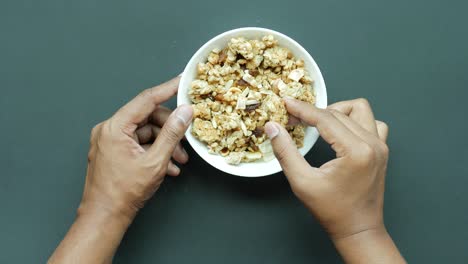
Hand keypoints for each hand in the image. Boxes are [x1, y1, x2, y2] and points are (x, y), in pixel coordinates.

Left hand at [80, 77, 192, 220]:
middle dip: (170, 129)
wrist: (105, 216)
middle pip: (147, 117)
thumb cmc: (123, 192)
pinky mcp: (113, 151)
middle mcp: (109, 130)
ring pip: (145, 132)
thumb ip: (172, 133)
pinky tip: (167, 166)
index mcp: (114, 127)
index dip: (167, 89)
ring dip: (164, 144)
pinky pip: (138, 143)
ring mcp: (110, 141)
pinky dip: (154, 151)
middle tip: (186, 140)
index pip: (146, 100)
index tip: (182, 82)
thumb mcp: (155, 161)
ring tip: (179, 160)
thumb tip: (185, 113)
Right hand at [265, 98, 404, 262]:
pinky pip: (372, 123)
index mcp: (356, 151)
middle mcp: (373, 144)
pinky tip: (341, 131)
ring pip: (360, 110)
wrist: (358, 229)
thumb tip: (273, 128)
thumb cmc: (332, 211)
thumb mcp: (302, 182)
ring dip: (338, 111)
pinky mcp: (381, 150)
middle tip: (293, 119)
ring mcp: (381, 146)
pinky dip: (355, 121)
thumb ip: (285, 152)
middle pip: (339, 112)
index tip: (286, 103)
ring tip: (319, 122)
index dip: (302, 109)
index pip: (325, 118)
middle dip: (313, 112)